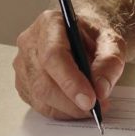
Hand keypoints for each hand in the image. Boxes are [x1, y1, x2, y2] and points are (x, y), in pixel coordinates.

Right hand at [13, 9, 127, 120]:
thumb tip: (100, 90)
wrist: (83, 36)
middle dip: (71, 102)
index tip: (91, 100)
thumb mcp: (112, 42)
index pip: (53, 55)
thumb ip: (110, 62)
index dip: (71, 82)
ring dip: (68, 109)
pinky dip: (61, 111)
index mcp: (49, 23)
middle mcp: (29, 43)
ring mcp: (22, 64)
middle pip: (43, 81)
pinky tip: (77, 106)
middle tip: (97, 108)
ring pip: (40, 97)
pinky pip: (39, 105)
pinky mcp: (23, 83)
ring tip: (92, 107)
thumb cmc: (94, 36)